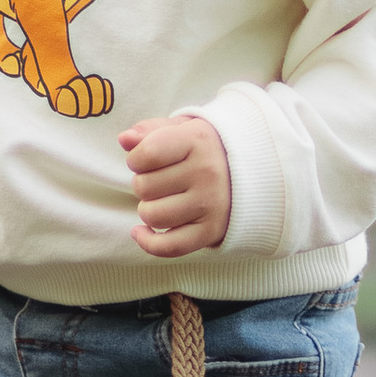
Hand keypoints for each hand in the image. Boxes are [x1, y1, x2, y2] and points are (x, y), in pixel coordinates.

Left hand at [121, 113, 230, 258]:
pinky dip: (148, 242)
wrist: (250, 172)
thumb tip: (124, 139)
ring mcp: (211, 204)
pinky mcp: (211, 231)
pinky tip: (142, 231)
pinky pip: (168, 246)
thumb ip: (150, 131)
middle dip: (143, 184)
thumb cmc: (203, 149)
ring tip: (162, 199)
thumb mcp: (181, 130)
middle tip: (161, 180)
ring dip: (148, 209)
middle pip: (143, 187)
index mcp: (198, 141)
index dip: (135, 159)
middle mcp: (207, 172)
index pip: (146, 154)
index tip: (145, 160)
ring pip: (152, 216)